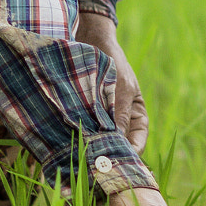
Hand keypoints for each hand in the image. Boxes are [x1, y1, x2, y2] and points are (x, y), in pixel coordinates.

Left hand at [74, 10, 146, 153]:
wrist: (92, 40)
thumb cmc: (113, 63)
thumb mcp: (121, 88)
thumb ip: (119, 115)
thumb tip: (118, 144)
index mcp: (137, 117)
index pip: (137, 144)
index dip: (129, 155)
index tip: (115, 163)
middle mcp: (121, 121)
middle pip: (117, 146)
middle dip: (107, 155)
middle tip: (94, 166)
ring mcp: (103, 118)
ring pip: (99, 140)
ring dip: (91, 147)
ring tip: (79, 156)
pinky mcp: (85, 114)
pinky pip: (84, 130)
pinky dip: (78, 136)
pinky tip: (68, 142)